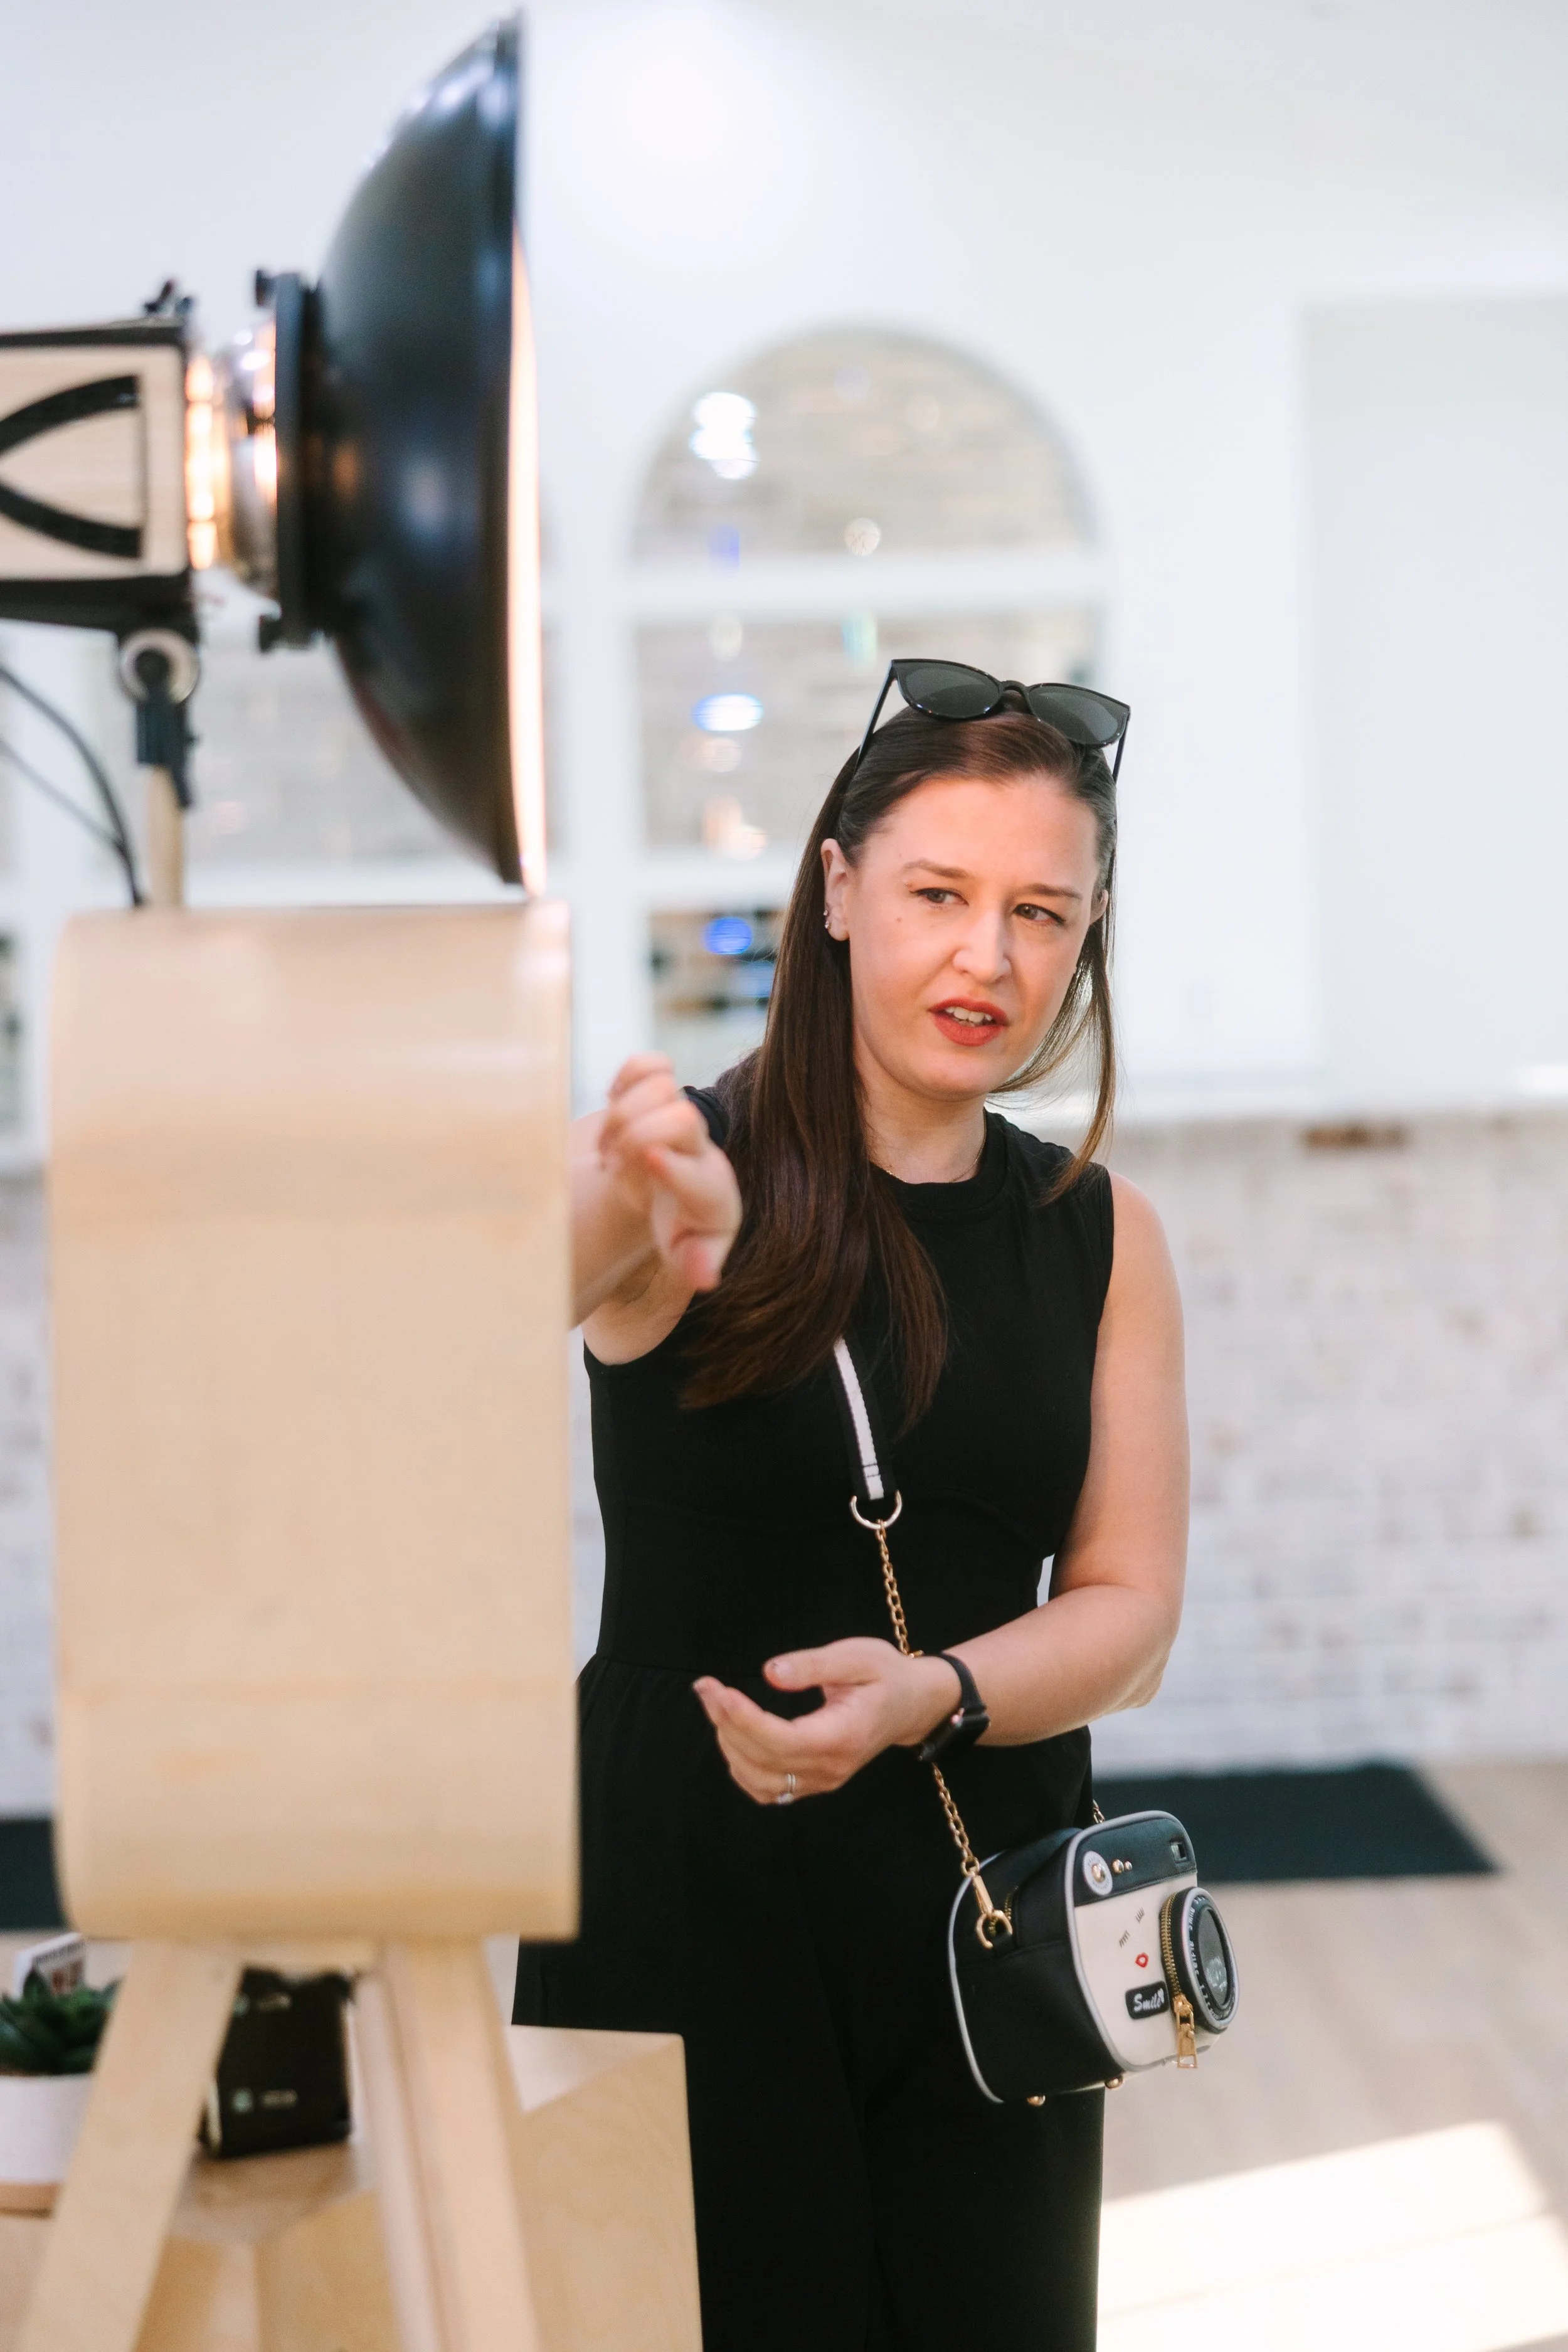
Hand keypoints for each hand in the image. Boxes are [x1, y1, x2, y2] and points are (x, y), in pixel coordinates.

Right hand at [598, 1054, 740, 1291]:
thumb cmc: (677, 1229)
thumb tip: (704, 1278)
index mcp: (714, 1194)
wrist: (666, 1195)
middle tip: (613, 1165)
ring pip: (659, 1086)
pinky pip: (647, 1065)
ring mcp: (682, 1113)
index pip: (702, 1172)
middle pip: (681, 1116)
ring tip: (612, 1149)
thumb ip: (693, 1264)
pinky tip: (617, 1108)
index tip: (646, 1163)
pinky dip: (625, 1081)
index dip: (674, 1167)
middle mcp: (704, 1149)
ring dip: (621, 1116)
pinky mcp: (662, 1090)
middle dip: (634, 1138)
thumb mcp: (684, 1255)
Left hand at [693, 1641, 963, 1804]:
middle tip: (706, 1687)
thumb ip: (813, 1665)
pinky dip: (743, 1768)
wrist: (913, 1705)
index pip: (780, 1740)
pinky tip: (733, 1736)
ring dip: (730, 1746)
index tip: (717, 1690)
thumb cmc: (886, 1674)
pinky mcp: (816, 1782)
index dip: (742, 1719)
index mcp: (842, 1737)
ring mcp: (823, 1781)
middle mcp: (831, 1768)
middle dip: (725, 1724)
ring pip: (760, 1781)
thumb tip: (769, 1673)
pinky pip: (769, 1790)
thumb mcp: (857, 1657)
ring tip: (717, 1706)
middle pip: (763, 1760)